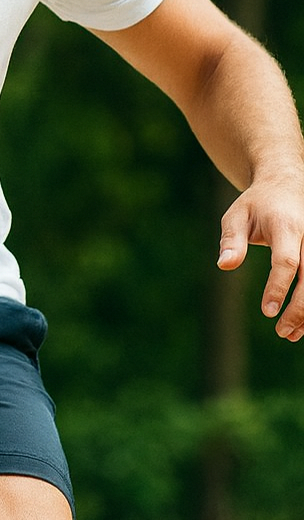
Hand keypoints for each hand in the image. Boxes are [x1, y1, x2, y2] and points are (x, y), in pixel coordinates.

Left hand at [217, 177, 303, 340]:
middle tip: (280, 331)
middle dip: (298, 309)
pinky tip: (302, 324)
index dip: (278, 288)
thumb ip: (232, 240)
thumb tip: (224, 265)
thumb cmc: (257, 204)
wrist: (285, 184)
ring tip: (289, 334)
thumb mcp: (237, 215)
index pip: (286, 261)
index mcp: (286, 226)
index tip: (267, 311)